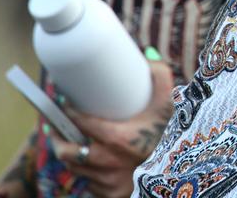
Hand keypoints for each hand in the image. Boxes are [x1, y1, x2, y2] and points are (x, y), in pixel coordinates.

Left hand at [50, 60, 174, 197]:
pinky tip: (88, 161)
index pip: (81, 124)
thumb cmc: (170, 132)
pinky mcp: (108, 193)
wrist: (180, 168)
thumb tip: (146, 53)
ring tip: (67, 139)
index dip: (68, 112)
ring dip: (69, 153)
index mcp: (119, 138)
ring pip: (75, 167)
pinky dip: (86, 172)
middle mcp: (109, 161)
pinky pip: (87, 182)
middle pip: (68, 150)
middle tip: (56, 124)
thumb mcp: (168, 103)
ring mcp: (107, 181)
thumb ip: (160, 75)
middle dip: (59, 137)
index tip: (63, 102)